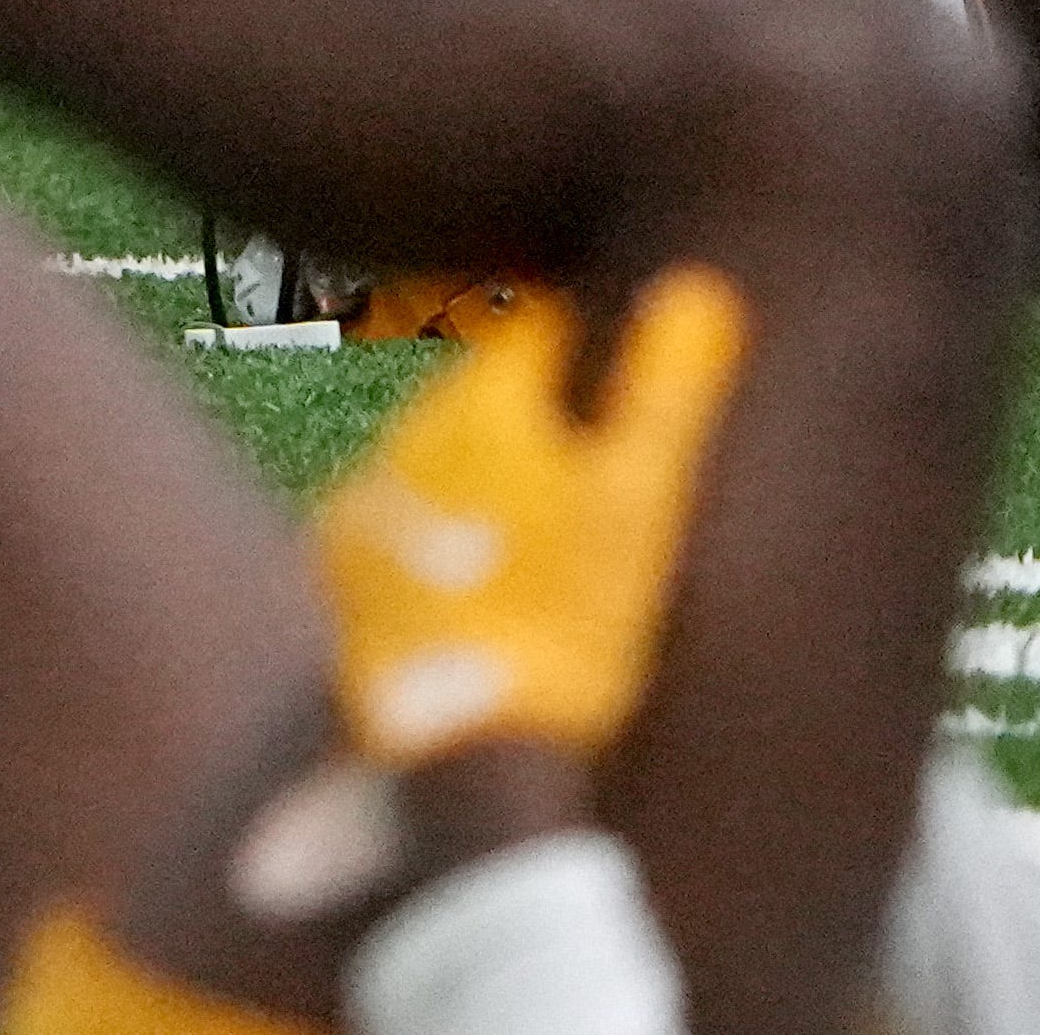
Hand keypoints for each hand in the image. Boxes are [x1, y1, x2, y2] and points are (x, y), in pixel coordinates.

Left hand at [305, 265, 750, 767]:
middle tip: (594, 464)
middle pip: (481, 394)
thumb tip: (697, 286)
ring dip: (479, 476)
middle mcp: (407, 434)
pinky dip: (436, 538)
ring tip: (537, 535)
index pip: (537, 329)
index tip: (620, 372)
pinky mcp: (341, 573)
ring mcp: (367, 504)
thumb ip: (667, 392)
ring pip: (434, 458)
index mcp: (483, 403)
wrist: (459, 752)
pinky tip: (478, 583)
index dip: (587, 342)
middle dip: (532, 412)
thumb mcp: (639, 504)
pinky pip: (396, 526)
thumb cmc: (567, 622)